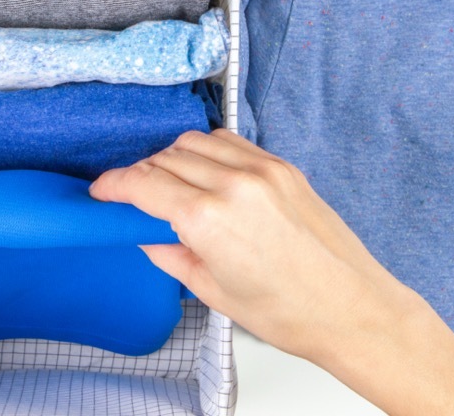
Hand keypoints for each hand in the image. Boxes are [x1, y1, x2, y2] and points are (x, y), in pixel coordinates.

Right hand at [90, 129, 453, 415]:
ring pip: (197, 142)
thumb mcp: (213, 292)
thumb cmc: (291, 312)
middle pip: (166, 158)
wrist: (351, 308)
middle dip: (143, 174)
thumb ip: (172, 255)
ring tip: (172, 185)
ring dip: (174, 157)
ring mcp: (263, 171)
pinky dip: (210, 151)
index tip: (102, 190)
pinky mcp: (283, 168)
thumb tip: (149, 235)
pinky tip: (207, 174)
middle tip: (134, 196)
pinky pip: (232, 143)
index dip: (113, 184)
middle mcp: (234, 185)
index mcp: (209, 220)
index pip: (143, 183)